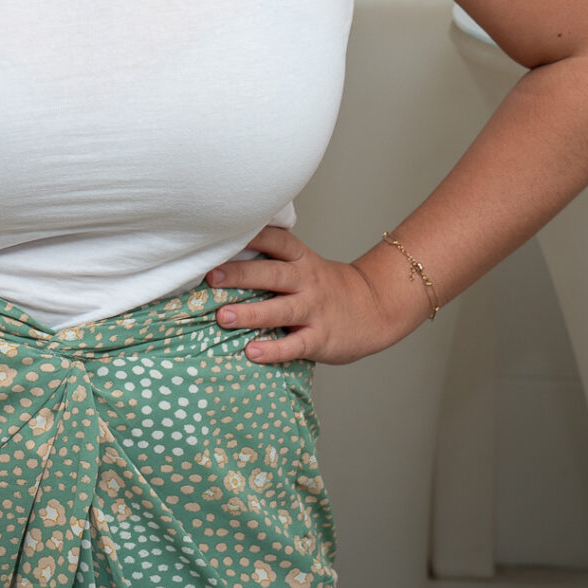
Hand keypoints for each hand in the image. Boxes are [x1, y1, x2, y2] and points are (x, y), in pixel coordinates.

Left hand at [205, 225, 432, 364]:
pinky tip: (252, 352)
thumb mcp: (305, 265)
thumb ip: (273, 262)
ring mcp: (315, 310)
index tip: (224, 235)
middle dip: (240, 274)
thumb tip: (221, 260)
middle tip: (211, 277)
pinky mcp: (321, 338)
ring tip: (223, 317)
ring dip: (251, 314)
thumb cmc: (326, 287)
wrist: (376, 308)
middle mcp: (307, 281)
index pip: (276, 241)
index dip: (252, 236)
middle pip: (273, 274)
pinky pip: (295, 344)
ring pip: (281, 310)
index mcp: (301, 259)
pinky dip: (274, 350)